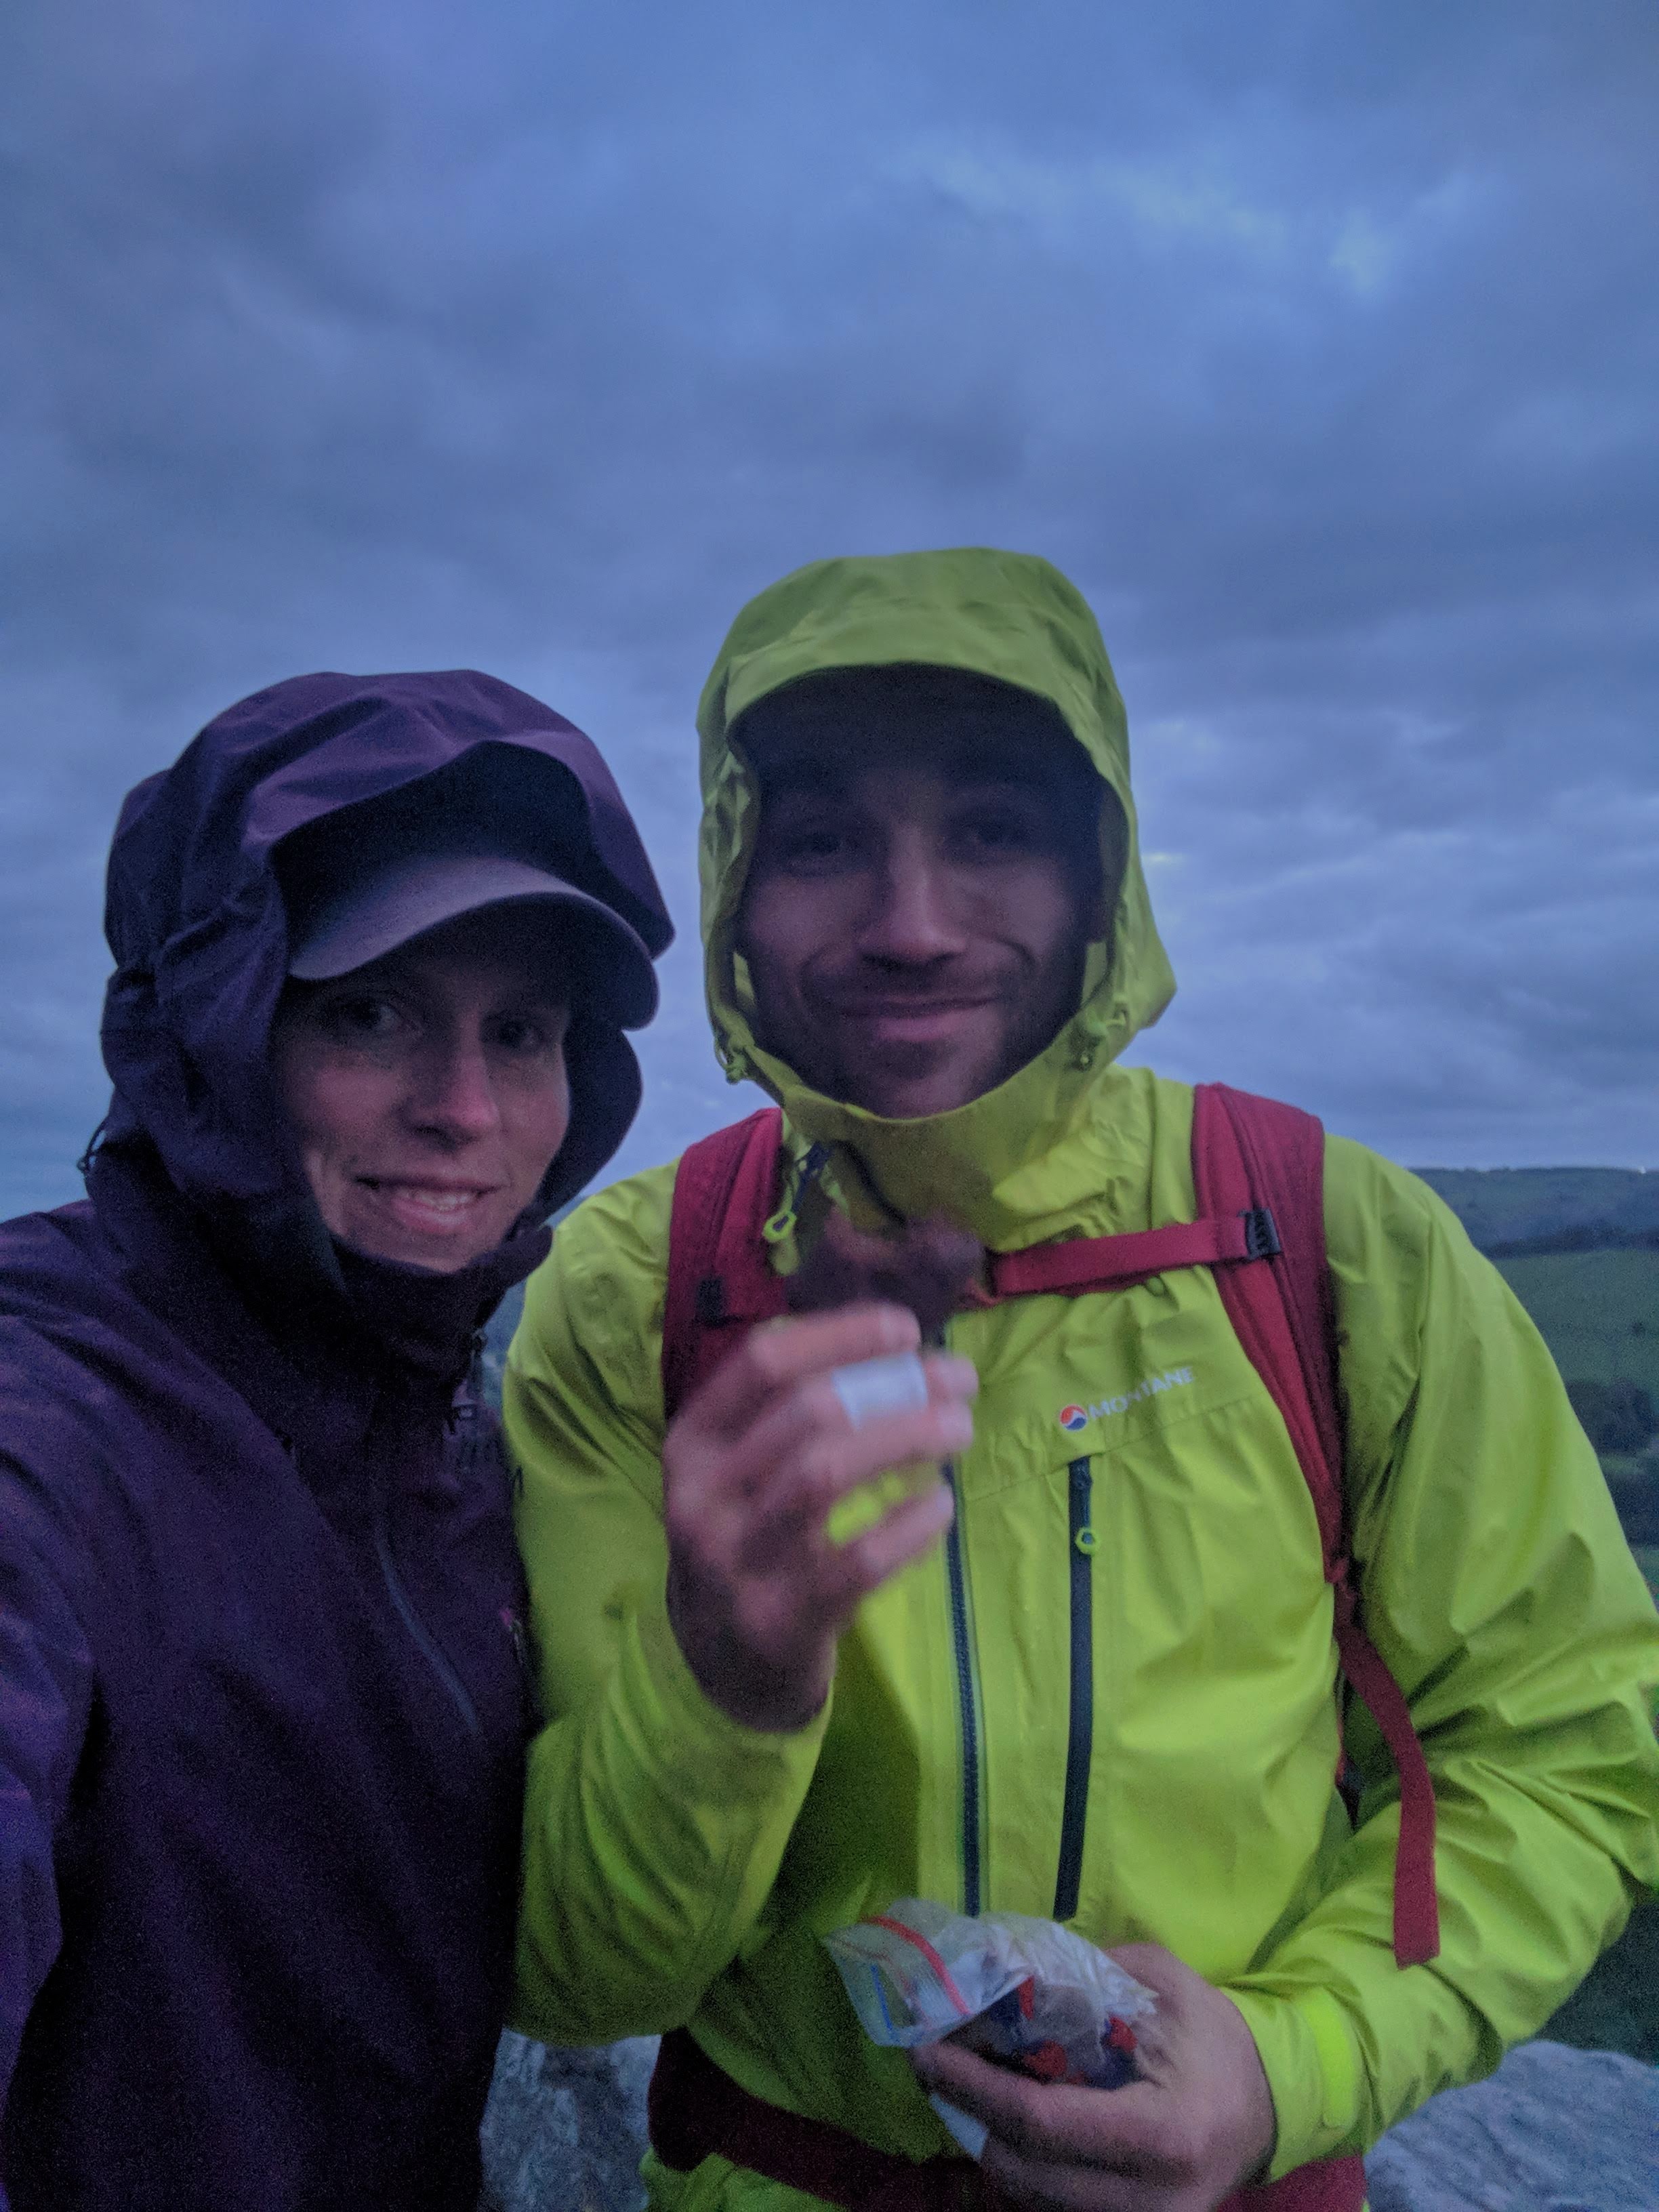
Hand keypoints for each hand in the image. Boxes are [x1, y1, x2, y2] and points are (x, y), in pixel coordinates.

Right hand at [662, 1304, 976, 1730]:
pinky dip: (909, 1525)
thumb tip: (901, 1343)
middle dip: (896, 1385)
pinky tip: (942, 1505)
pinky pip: (857, 1561)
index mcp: (692, 1443)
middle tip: (960, 1380)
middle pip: (807, 1412)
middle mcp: (701, 1497)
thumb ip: (795, 1409)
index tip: (906, 1328)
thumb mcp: (742, 1470)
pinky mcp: (780, 1622)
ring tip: (959, 1429)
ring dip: (906, 1438)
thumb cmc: (751, 1537)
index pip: (763, 1362)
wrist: (719, 1663)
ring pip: (826, 1473)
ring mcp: (735, 1563)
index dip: (841, 1334)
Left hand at [910, 1945, 1275, 2211]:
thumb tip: (1001, 1967)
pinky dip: (1018, 2166)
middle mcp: (1150, 2202)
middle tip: (933, 2063)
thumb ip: (1085, 1976)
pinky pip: (1051, 2208)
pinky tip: (1000, 2121)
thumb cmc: (1215, 2038)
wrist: (1269, 2108)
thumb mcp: (1161, 1984)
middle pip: (1024, 2172)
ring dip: (985, 2142)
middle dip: (967, 2115)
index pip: (1044, 2122)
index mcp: (1163, 2134)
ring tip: (960, 2086)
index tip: (927, 2051)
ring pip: (1030, 2199)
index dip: (975, 2088)